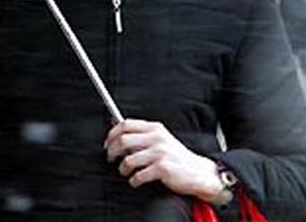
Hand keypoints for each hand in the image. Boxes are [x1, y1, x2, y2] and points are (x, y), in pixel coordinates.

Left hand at [103, 118, 223, 201]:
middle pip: (123, 140)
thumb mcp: (161, 139)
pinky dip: (133, 180)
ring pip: (128, 160)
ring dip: (122, 169)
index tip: (108, 143)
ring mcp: (160, 153)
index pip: (126, 124)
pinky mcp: (162, 168)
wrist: (197, 171)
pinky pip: (138, 176)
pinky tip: (136, 180)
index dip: (112, 134)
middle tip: (111, 158)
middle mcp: (157, 138)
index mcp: (155, 128)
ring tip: (126, 172)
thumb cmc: (177, 157)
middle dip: (112, 151)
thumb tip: (118, 128)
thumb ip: (142, 134)